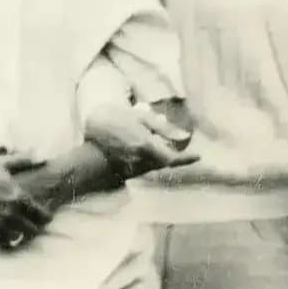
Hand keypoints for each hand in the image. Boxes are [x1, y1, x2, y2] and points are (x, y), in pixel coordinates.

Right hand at [0, 150, 53, 249]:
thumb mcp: (0, 162)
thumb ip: (23, 161)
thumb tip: (41, 157)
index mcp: (18, 197)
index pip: (43, 216)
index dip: (45, 217)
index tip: (42, 215)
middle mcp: (9, 213)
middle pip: (33, 230)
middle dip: (34, 227)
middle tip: (30, 224)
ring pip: (17, 238)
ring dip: (18, 234)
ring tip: (16, 229)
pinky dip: (3, 241)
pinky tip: (1, 234)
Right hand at [84, 102, 198, 176]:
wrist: (89, 137)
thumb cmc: (114, 120)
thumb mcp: (140, 118)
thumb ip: (163, 128)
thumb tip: (184, 135)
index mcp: (146, 147)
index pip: (172, 158)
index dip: (186, 159)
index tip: (198, 156)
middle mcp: (141, 161)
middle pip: (164, 162)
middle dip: (172, 155)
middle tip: (176, 146)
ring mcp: (132, 167)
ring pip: (155, 164)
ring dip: (160, 157)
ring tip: (156, 143)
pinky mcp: (125, 170)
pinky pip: (144, 166)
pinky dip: (149, 159)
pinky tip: (143, 147)